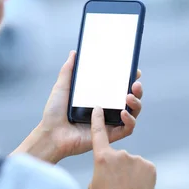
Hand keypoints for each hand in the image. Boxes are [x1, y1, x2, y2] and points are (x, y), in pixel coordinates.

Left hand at [15, 51, 142, 163]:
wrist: (50, 134)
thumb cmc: (54, 113)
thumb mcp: (62, 87)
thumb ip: (68, 71)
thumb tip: (74, 53)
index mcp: (98, 97)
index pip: (119, 87)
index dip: (129, 79)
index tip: (134, 70)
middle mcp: (106, 109)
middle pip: (131, 99)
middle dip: (138, 90)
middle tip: (135, 83)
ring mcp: (109, 122)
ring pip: (132, 113)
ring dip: (136, 104)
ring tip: (129, 96)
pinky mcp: (109, 136)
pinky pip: (127, 129)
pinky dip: (129, 120)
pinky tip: (123, 112)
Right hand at [88, 106, 155, 188]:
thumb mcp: (94, 184)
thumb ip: (100, 169)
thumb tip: (107, 166)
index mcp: (102, 157)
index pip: (98, 133)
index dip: (98, 119)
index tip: (99, 108)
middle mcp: (120, 154)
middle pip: (118, 156)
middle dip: (118, 167)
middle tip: (117, 185)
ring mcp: (136, 159)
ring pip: (132, 163)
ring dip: (130, 173)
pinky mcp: (149, 166)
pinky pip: (143, 168)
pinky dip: (141, 176)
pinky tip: (138, 188)